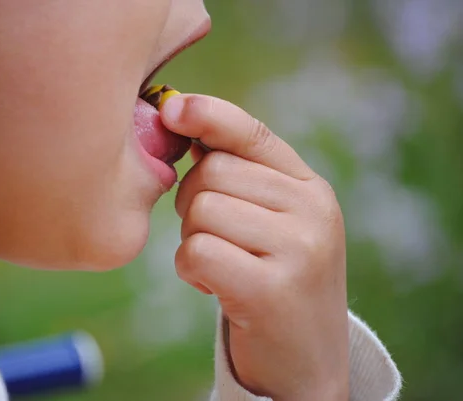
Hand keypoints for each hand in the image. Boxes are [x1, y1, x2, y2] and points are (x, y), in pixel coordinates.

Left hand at [160, 94, 348, 399]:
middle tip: (211, 234)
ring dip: (192, 239)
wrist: (305, 360)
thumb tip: (183, 119)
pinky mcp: (272, 289)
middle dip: (192, 202)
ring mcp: (299, 249)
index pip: (253, 133)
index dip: (209, 114)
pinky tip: (213, 286)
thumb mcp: (272, 222)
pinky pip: (197, 251)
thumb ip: (239, 176)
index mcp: (310, 188)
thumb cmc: (274, 280)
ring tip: (219, 264)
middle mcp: (312, 211)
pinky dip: (190, 269)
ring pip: (202, 210)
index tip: (173, 109)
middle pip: (214, 172)